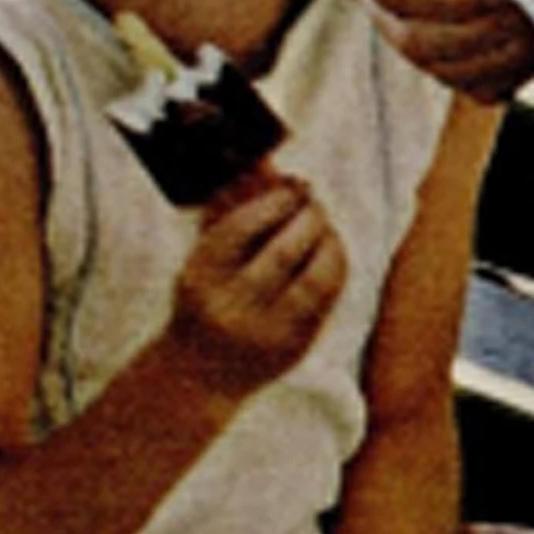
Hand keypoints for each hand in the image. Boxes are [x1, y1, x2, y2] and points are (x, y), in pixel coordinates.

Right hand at [167, 170, 346, 398]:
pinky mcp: (293, 349)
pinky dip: (335, 268)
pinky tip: (331, 250)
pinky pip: (326, 302)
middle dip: (308, 217)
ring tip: (325, 225)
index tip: (292, 184)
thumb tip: (269, 161)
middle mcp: (231, 308)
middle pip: (283, 253)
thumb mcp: (205, 253)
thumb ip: (231, 206)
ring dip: (328, 242)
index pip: (243, 228)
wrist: (199, 373)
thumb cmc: (205, 294)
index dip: (276, 201)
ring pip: (313, 281)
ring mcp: (264, 334)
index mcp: (201, 277)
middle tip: (314, 201)